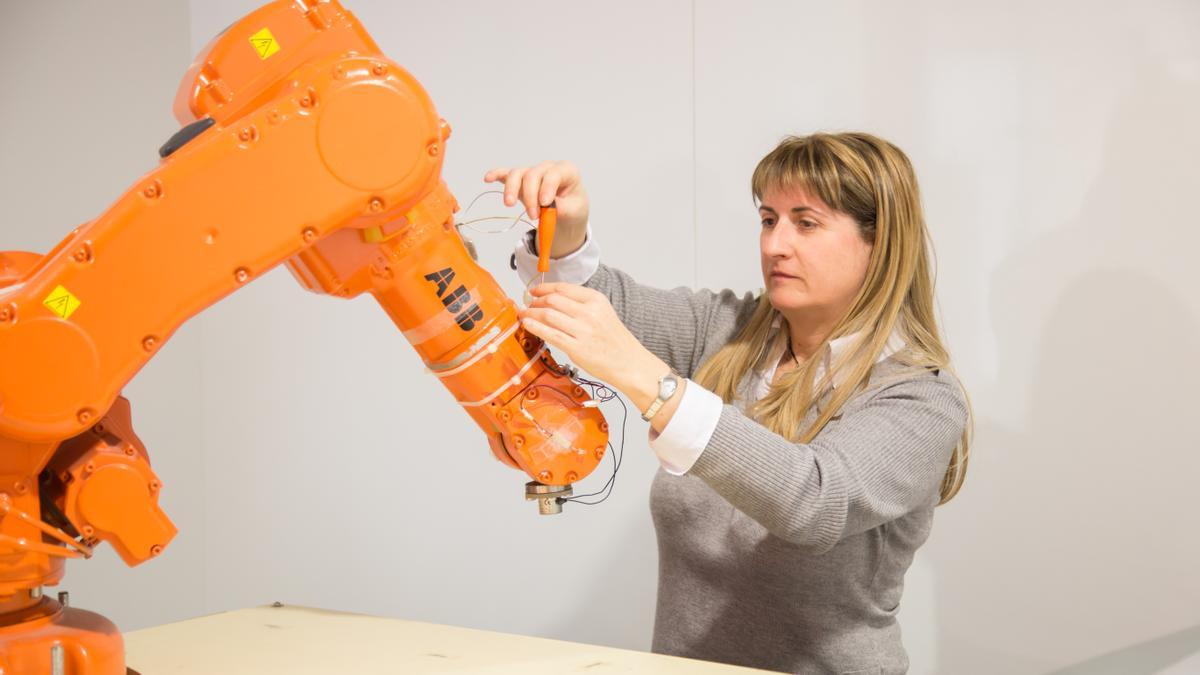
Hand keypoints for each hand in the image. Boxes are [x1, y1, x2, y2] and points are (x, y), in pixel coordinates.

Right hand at [483, 161, 587, 257]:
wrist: (568, 209)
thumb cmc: (573, 206)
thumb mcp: (575, 211)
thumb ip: (562, 209)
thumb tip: (547, 209)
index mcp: (566, 171)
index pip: (554, 174)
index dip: (547, 188)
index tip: (544, 204)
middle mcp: (548, 168)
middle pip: (533, 175)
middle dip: (530, 196)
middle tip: (533, 216)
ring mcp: (533, 173)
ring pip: (518, 174)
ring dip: (511, 188)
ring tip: (510, 204)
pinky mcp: (521, 180)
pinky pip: (507, 174)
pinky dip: (497, 175)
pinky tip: (488, 179)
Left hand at [518, 282, 669, 414]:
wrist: (629, 363)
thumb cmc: (615, 340)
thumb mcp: (602, 313)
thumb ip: (580, 305)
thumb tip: (552, 301)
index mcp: (596, 300)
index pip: (562, 288)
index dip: (543, 288)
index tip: (534, 292)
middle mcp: (589, 312)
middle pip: (552, 300)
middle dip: (535, 302)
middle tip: (528, 305)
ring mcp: (582, 330)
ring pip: (547, 315)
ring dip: (531, 313)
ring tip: (525, 315)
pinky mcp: (576, 348)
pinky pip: (549, 334)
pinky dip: (534, 326)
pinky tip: (527, 324)